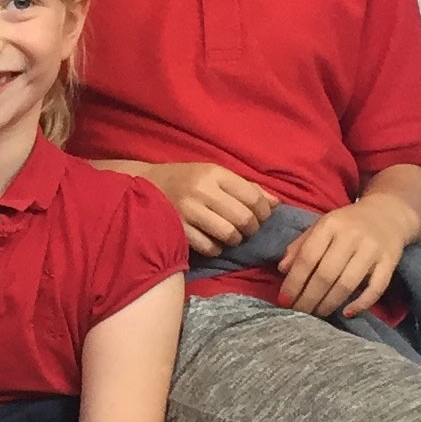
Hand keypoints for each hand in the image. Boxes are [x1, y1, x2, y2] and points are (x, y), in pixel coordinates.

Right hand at [99, 160, 272, 257]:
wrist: (143, 186)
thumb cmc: (185, 180)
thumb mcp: (214, 175)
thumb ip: (246, 187)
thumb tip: (277, 203)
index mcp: (214, 173)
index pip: (253, 197)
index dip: (264, 211)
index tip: (262, 216)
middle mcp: (201, 190)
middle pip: (244, 218)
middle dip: (251, 228)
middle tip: (247, 229)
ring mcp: (188, 210)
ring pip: (229, 235)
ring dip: (235, 240)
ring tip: (230, 236)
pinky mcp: (178, 229)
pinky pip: (210, 247)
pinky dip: (216, 249)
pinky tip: (212, 242)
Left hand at [274, 196, 410, 318]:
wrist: (388, 213)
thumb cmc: (347, 224)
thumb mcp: (321, 226)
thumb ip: (300, 246)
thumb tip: (282, 269)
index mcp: (330, 225)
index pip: (308, 257)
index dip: (294, 282)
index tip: (284, 301)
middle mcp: (351, 236)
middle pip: (326, 274)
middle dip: (309, 298)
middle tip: (299, 313)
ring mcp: (372, 249)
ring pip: (347, 283)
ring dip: (329, 303)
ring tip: (317, 314)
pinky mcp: (390, 261)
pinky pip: (376, 288)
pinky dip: (362, 303)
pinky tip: (347, 312)